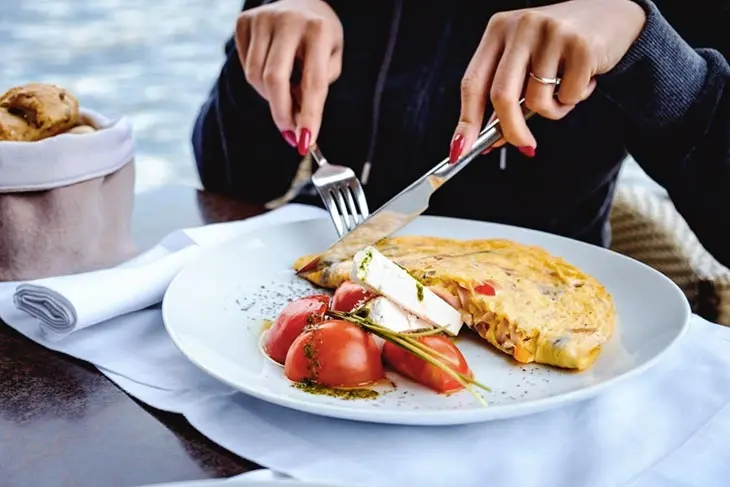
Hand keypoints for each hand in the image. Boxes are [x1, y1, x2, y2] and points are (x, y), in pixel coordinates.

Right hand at [235, 0, 342, 154]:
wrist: (301, 1)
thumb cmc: (320, 37)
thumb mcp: (331, 59)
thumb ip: (317, 88)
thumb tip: (296, 120)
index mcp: (318, 30)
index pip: (312, 82)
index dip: (308, 115)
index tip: (304, 141)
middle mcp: (288, 21)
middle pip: (274, 80)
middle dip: (281, 113)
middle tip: (289, 133)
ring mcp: (262, 18)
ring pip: (255, 77)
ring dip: (270, 96)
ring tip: (286, 92)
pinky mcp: (243, 21)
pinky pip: (245, 66)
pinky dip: (258, 79)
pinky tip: (272, 70)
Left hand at [450, 0, 645, 161]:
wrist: (613, 14)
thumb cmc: (561, 45)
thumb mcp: (525, 60)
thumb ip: (506, 93)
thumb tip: (490, 138)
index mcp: (498, 31)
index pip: (472, 83)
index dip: (466, 121)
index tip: (460, 149)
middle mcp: (520, 28)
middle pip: (502, 96)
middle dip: (510, 131)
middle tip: (524, 146)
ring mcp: (550, 33)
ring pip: (538, 101)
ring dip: (553, 110)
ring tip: (565, 90)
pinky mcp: (580, 45)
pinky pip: (569, 96)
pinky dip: (575, 99)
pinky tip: (585, 78)